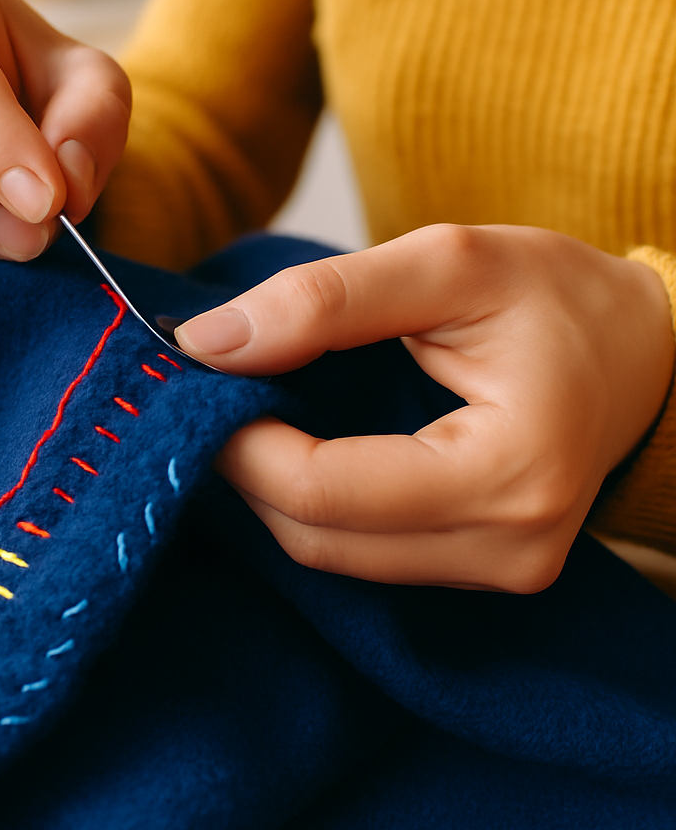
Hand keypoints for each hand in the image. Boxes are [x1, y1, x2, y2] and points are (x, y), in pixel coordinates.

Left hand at [176, 224, 675, 591]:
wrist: (644, 349)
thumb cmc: (558, 297)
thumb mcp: (447, 264)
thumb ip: (324, 300)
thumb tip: (208, 342)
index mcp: (510, 471)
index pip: (325, 492)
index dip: (243, 443)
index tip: (203, 380)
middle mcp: (507, 547)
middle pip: (318, 537)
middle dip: (246, 467)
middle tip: (216, 393)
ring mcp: (498, 569)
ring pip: (331, 554)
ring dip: (273, 489)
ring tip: (253, 412)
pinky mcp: (482, 566)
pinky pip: (362, 552)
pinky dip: (314, 503)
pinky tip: (300, 446)